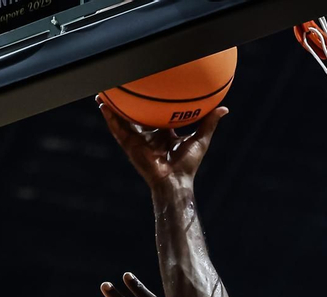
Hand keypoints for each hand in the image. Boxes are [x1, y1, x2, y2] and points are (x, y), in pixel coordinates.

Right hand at [97, 94, 227, 190]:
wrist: (175, 181)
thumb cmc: (188, 164)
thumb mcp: (201, 139)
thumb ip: (209, 122)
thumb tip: (224, 109)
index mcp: (163, 133)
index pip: (156, 113)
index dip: (152, 102)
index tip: (149, 87)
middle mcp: (149, 135)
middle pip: (136, 115)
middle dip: (128, 102)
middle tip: (124, 85)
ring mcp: (137, 140)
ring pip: (122, 120)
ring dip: (113, 107)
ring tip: (103, 92)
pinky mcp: (130, 146)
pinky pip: (118, 130)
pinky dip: (110, 118)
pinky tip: (102, 106)